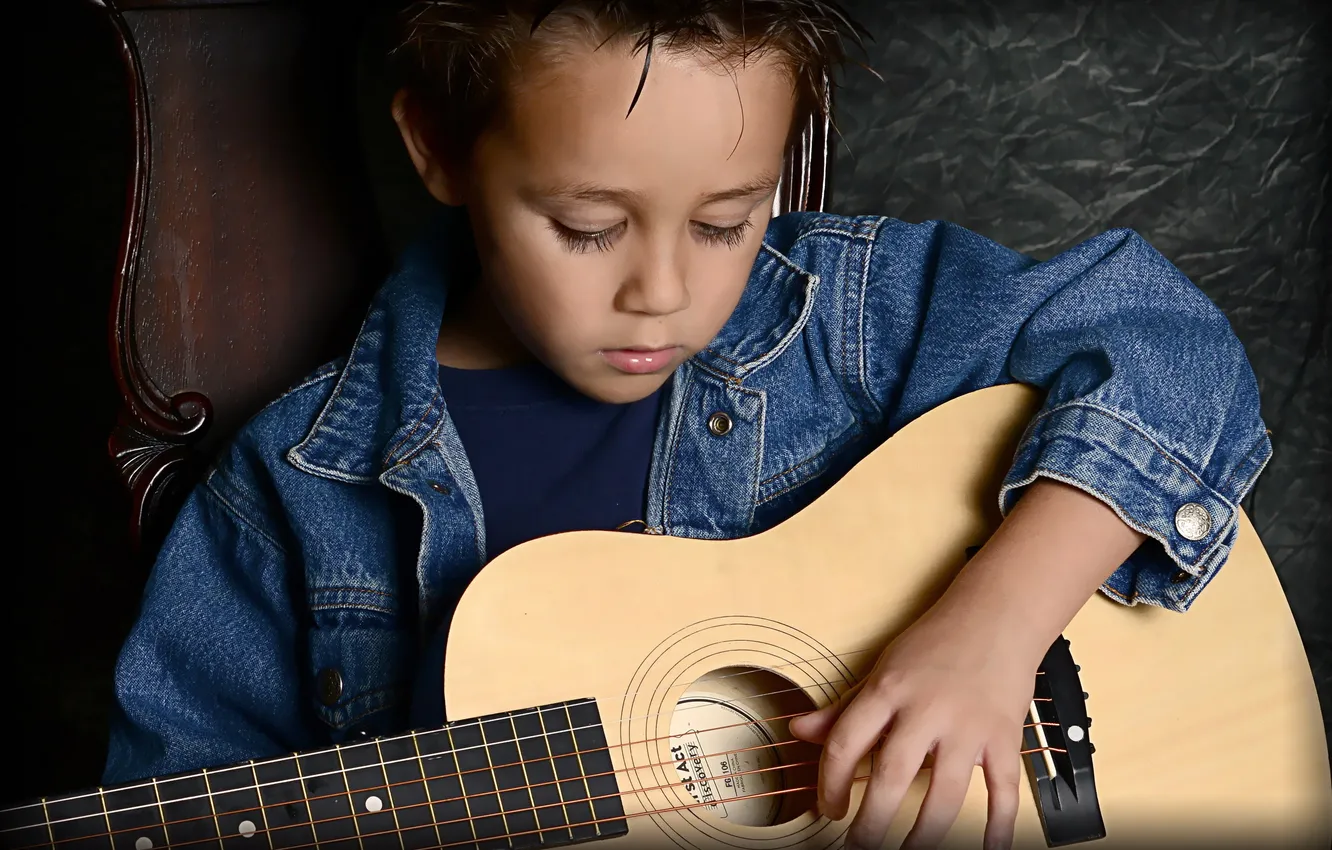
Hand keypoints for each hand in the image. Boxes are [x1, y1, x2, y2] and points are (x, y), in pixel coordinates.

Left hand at [789, 599, 1039, 849]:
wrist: (997, 615)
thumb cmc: (937, 642)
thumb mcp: (882, 669)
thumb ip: (843, 708)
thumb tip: (798, 730)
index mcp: (889, 689)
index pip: (847, 742)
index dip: (831, 782)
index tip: (829, 809)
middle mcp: (927, 709)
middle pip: (891, 774)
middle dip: (872, 822)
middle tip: (858, 846)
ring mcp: (967, 727)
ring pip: (944, 792)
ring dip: (924, 834)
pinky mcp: (1003, 738)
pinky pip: (1002, 790)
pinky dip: (997, 827)